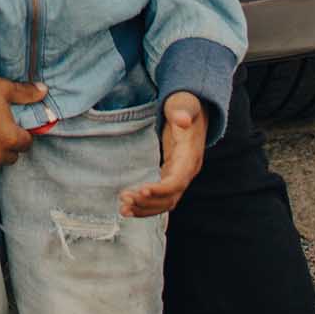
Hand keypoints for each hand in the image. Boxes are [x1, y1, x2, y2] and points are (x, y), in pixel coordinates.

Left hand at [121, 93, 207, 216]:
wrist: (191, 110)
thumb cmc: (185, 106)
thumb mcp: (184, 104)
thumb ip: (183, 110)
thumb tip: (182, 119)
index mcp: (190, 157)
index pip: (178, 181)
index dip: (161, 189)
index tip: (141, 190)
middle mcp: (187, 171)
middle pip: (170, 198)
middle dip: (148, 202)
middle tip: (125, 200)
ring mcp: (179, 176)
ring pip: (165, 202)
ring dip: (145, 208)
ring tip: (123, 209)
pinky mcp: (170, 176)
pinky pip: (160, 198)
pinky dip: (145, 204)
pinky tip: (129, 207)